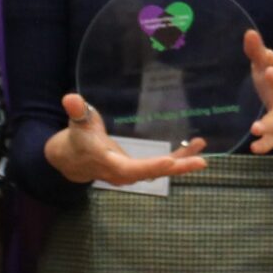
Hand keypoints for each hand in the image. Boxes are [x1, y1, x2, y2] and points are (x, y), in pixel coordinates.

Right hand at [43, 93, 205, 185]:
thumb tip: (71, 98)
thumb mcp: (76, 123)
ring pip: (159, 171)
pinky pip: (160, 166)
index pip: (129, 168)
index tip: (169, 163)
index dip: (149, 167)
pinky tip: (194, 147)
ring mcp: (132, 173)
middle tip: (200, 162)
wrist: (73, 161)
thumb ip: (77, 111)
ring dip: (182, 162)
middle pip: (151, 173)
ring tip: (201, 149)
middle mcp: (121, 173)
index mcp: (106, 162)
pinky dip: (178, 159)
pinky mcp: (139, 169)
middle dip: (176, 168)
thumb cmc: (77, 138)